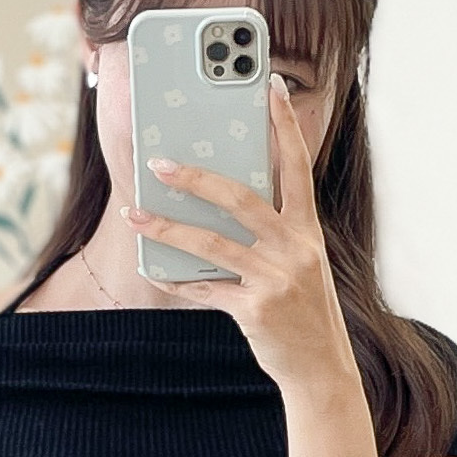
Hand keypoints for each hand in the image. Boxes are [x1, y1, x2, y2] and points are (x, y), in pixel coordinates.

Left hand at [127, 79, 355, 401]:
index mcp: (308, 230)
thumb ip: (270, 234)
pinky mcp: (255, 310)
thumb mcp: (300, 264)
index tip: (269, 86)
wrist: (322, 370)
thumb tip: (218, 205)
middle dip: (195, 177)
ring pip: (211, 242)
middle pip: (240, 198)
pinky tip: (152, 269)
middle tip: (158, 161)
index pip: (297, 165)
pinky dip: (175, 279)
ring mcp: (276, 279)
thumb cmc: (304, 312)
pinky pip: (204, 288)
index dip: (284, 125)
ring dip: (166, 226)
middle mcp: (296, 248)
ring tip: (134, 212)